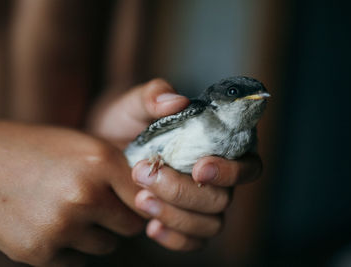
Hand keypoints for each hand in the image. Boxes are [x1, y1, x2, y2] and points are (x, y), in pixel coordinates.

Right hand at [0, 118, 144, 265]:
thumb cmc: (37, 149)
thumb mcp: (84, 145)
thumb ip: (119, 169)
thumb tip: (154, 195)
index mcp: (101, 161)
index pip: (147, 198)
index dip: (142, 202)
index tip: (137, 203)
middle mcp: (85, 195)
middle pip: (131, 227)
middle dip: (119, 220)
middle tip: (99, 207)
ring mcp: (61, 225)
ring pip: (105, 246)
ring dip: (94, 235)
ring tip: (69, 212)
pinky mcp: (38, 251)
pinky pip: (77, 262)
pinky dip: (69, 249)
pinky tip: (51, 225)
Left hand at [88, 78, 262, 250]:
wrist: (102, 150)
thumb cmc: (126, 124)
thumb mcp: (134, 105)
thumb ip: (154, 96)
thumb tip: (176, 101)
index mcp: (218, 147)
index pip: (248, 165)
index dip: (231, 172)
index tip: (199, 168)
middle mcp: (217, 179)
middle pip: (223, 198)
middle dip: (183, 192)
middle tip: (144, 175)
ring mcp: (201, 204)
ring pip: (210, 224)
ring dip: (176, 216)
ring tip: (140, 200)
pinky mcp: (183, 223)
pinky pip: (193, 242)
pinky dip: (174, 238)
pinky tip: (150, 227)